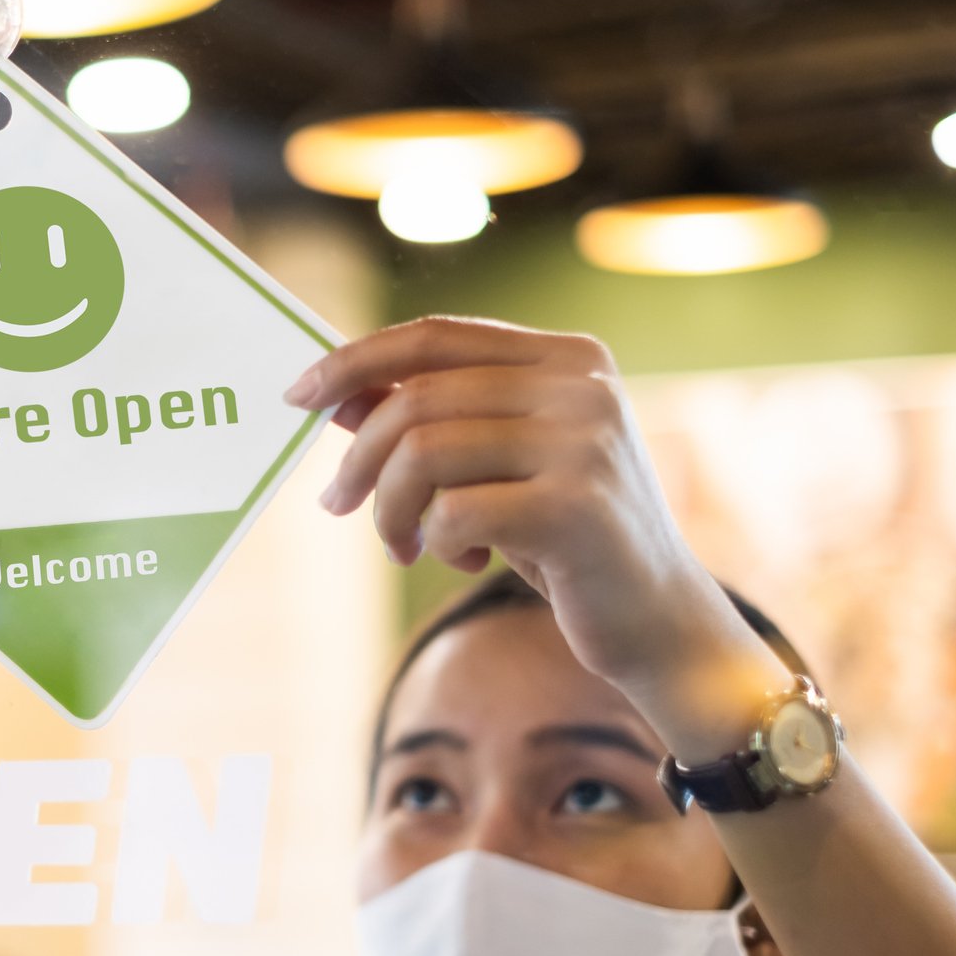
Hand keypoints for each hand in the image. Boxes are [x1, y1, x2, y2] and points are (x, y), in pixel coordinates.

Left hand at [285, 316, 746, 699]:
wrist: (657, 619)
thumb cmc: (566, 535)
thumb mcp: (497, 465)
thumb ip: (431, 421)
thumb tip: (336, 392)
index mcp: (570, 357)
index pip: (436, 336)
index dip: (356, 360)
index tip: (297, 394)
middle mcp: (584, 386)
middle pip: (417, 397)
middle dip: (359, 457)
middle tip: (335, 503)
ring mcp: (585, 443)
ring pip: (423, 454)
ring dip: (390, 510)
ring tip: (403, 545)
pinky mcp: (575, 508)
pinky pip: (452, 514)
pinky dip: (435, 543)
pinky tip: (466, 560)